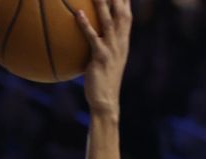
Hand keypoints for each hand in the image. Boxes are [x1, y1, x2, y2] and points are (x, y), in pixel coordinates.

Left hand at [75, 0, 131, 114]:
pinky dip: (86, 25)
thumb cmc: (102, 81)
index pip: (127, 14)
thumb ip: (102, 45)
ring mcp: (112, 49)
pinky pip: (92, 38)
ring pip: (108, 21)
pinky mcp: (101, 57)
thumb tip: (91, 35)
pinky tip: (78, 13)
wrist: (106, 101)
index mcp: (123, 41)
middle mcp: (121, 42)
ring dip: (103, 4)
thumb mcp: (105, 60)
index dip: (125, 0)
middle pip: (122, 12)